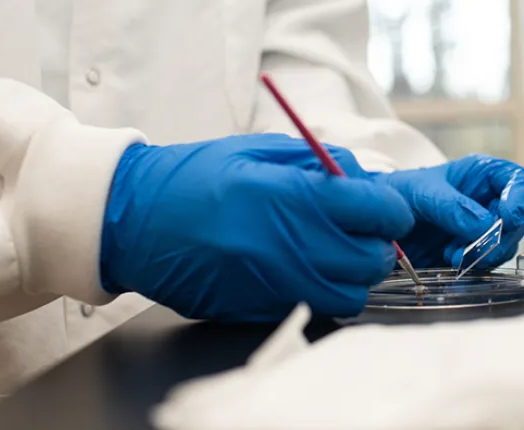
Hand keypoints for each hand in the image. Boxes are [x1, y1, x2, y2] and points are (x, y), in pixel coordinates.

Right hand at [99, 134, 413, 321]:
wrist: (132, 221)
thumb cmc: (193, 177)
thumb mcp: (257, 151)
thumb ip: (319, 162)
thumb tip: (365, 178)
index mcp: (289, 197)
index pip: (377, 211)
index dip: (391, 208)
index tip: (386, 206)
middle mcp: (287, 246)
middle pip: (371, 260)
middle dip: (378, 244)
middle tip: (364, 230)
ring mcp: (274, 284)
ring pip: (351, 295)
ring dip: (355, 276)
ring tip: (339, 254)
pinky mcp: (259, 309)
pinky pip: (317, 308)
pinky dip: (326, 292)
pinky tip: (310, 270)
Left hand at [377, 154, 523, 268]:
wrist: (374, 221)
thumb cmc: (397, 192)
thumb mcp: (421, 192)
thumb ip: (452, 206)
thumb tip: (485, 226)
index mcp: (483, 175)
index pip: (521, 183)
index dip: (521, 200)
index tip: (508, 219)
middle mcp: (489, 201)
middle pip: (518, 220)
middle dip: (500, 237)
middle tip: (475, 246)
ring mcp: (483, 229)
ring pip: (506, 245)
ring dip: (485, 254)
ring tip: (453, 254)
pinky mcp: (472, 253)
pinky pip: (488, 262)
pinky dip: (474, 266)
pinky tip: (450, 260)